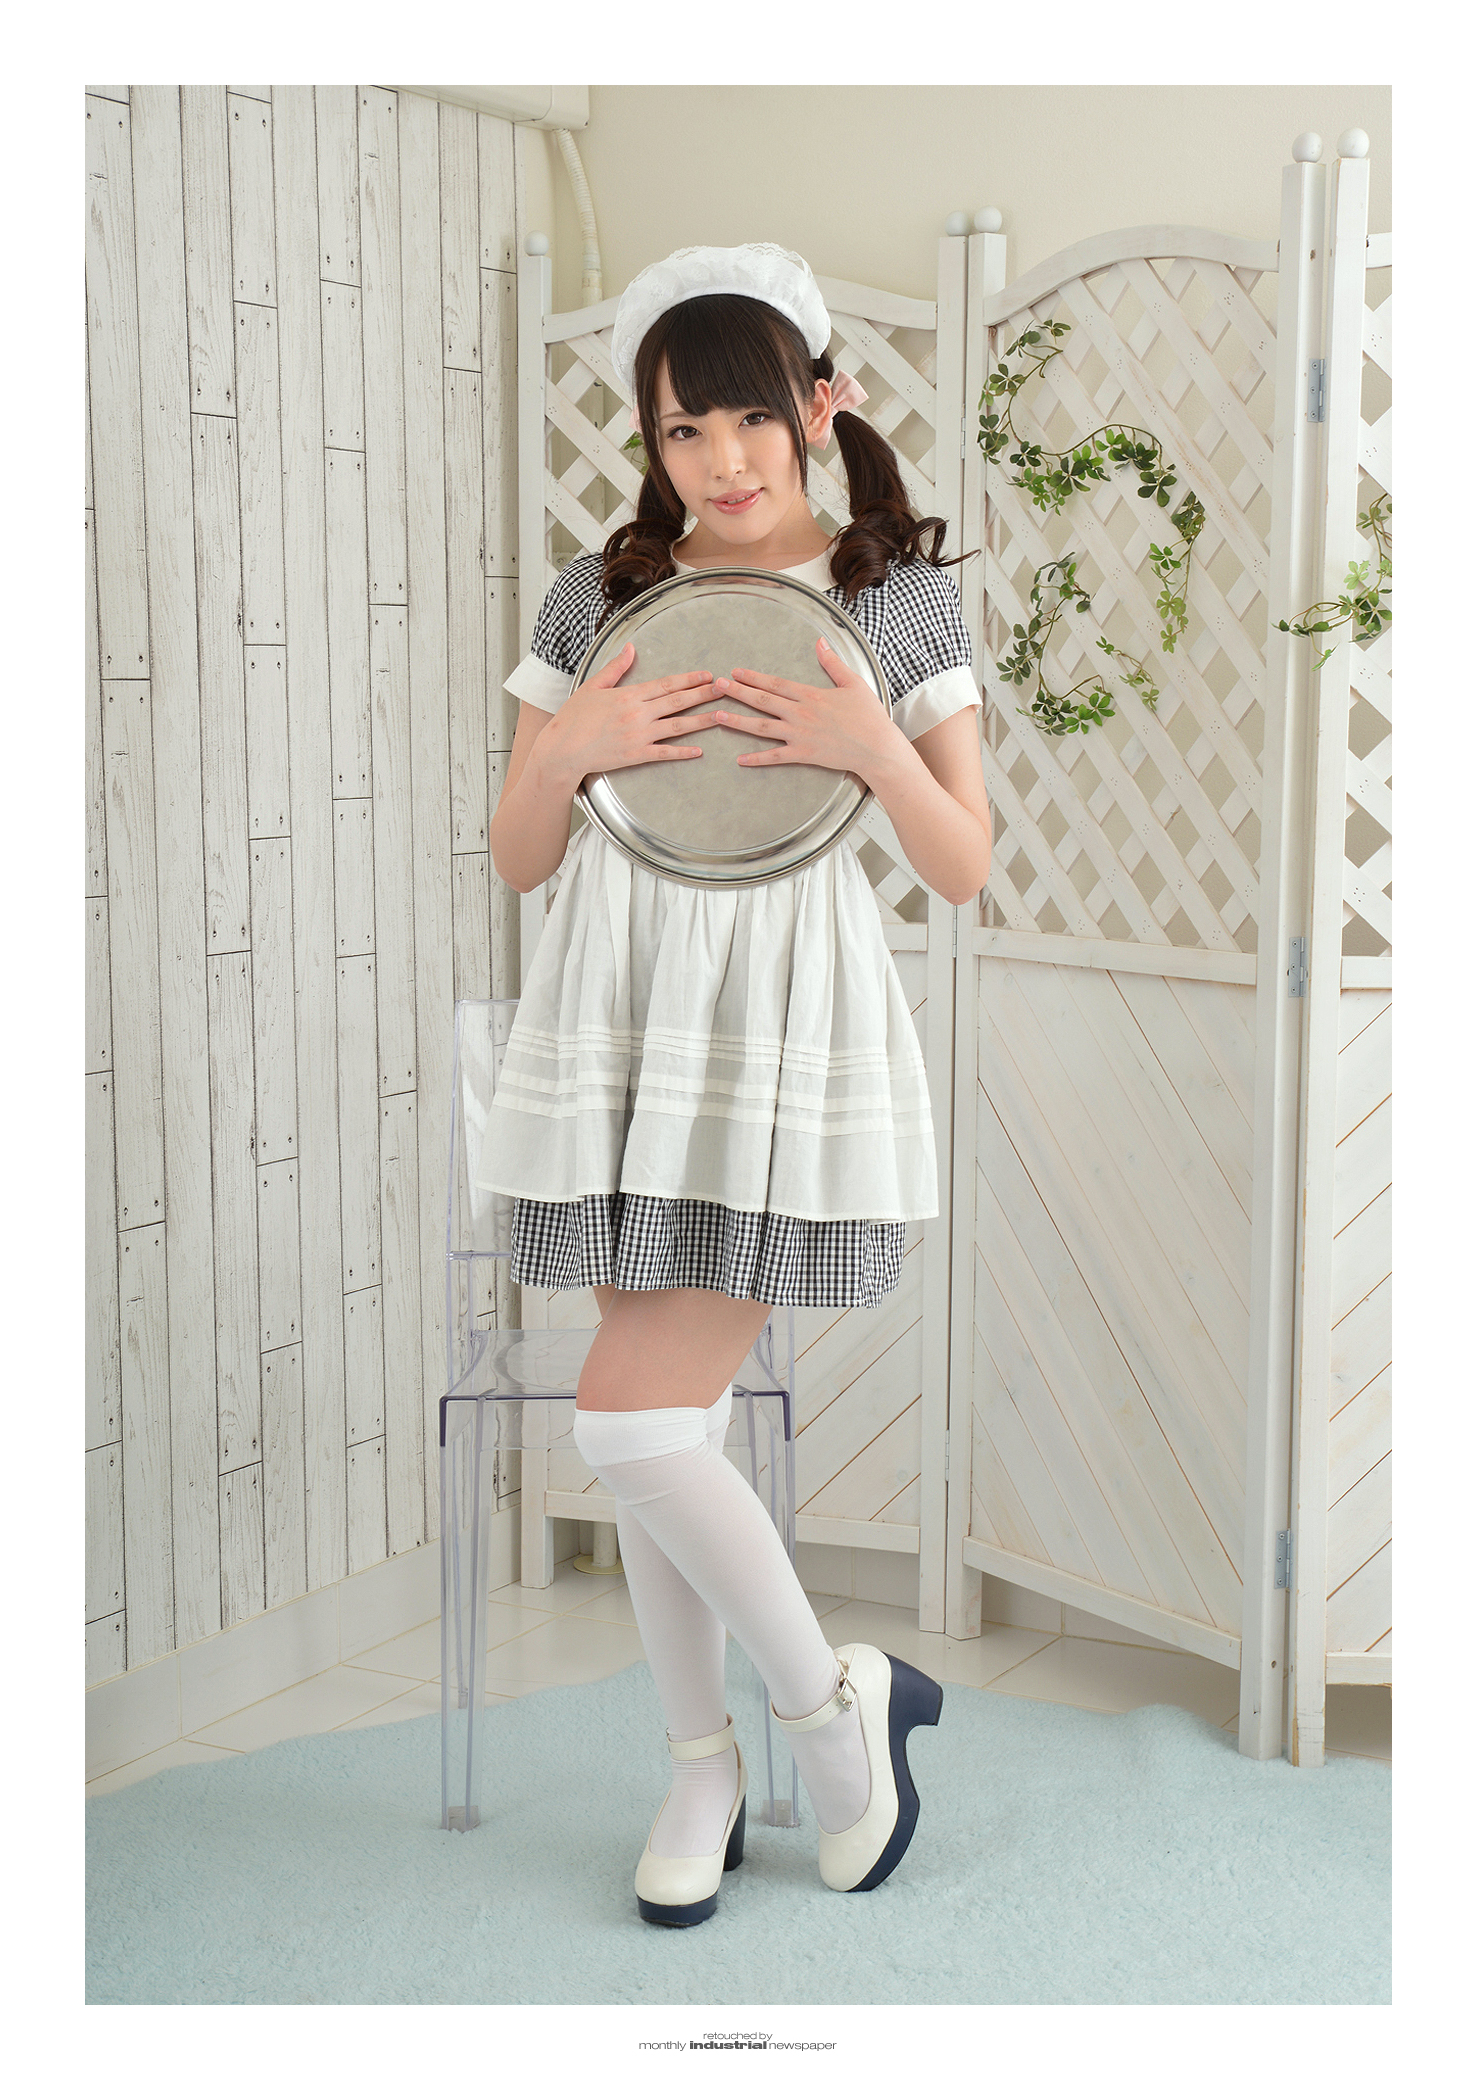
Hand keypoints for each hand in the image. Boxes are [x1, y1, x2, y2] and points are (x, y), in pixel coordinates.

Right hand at [542, 642, 718, 784]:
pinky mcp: (636, 755)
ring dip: (701, 721)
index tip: (707, 675)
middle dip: (703, 695)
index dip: (689, 679)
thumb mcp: (593, 686)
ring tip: (721, 716)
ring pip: (677, 726)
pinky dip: (682, 752)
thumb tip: (631, 648)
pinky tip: (699, 750)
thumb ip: (616, 667)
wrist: (562, 749)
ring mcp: (638, 736)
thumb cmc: (574, 718)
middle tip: (724, 689)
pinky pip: (664, 753)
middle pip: (677, 702)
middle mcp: (638, 714)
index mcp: (629, 695)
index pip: (666, 684)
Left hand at [712, 640, 898, 782]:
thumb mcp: (853, 683)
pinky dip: (756, 759)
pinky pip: (775, 757)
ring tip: (717, 716)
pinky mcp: (803, 754)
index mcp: (810, 695)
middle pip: (762, 701)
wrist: (877, 747)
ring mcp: (799, 735)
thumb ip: (833, 663)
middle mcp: (800, 713)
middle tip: (716, 686)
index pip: (775, 683)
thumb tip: (820, 642)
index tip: (735, 672)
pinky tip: (740, 759)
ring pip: (761, 727)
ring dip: (737, 721)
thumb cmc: (869, 716)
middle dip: (736, 692)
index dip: (753, 677)